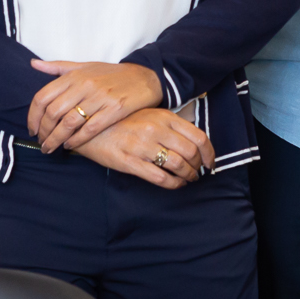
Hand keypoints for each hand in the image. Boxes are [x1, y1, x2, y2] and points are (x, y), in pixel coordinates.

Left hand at [28, 60, 163, 152]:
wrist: (145, 78)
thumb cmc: (111, 74)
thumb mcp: (84, 66)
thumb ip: (58, 67)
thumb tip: (33, 63)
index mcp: (74, 75)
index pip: (43, 97)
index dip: (33, 116)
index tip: (32, 129)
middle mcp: (85, 85)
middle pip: (53, 113)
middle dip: (44, 132)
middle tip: (42, 143)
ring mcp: (100, 97)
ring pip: (69, 123)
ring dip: (56, 139)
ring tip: (51, 148)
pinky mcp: (115, 110)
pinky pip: (90, 129)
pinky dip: (77, 140)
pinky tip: (71, 145)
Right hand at [75, 109, 215, 189]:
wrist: (90, 125)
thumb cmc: (123, 121)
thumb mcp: (150, 114)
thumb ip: (170, 124)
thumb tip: (193, 141)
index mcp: (164, 116)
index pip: (198, 136)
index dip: (209, 153)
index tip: (210, 162)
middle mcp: (155, 129)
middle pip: (191, 153)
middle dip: (198, 167)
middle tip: (197, 173)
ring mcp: (142, 146)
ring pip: (177, 166)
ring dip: (187, 176)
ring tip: (188, 179)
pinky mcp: (129, 162)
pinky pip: (159, 177)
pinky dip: (173, 184)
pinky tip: (175, 184)